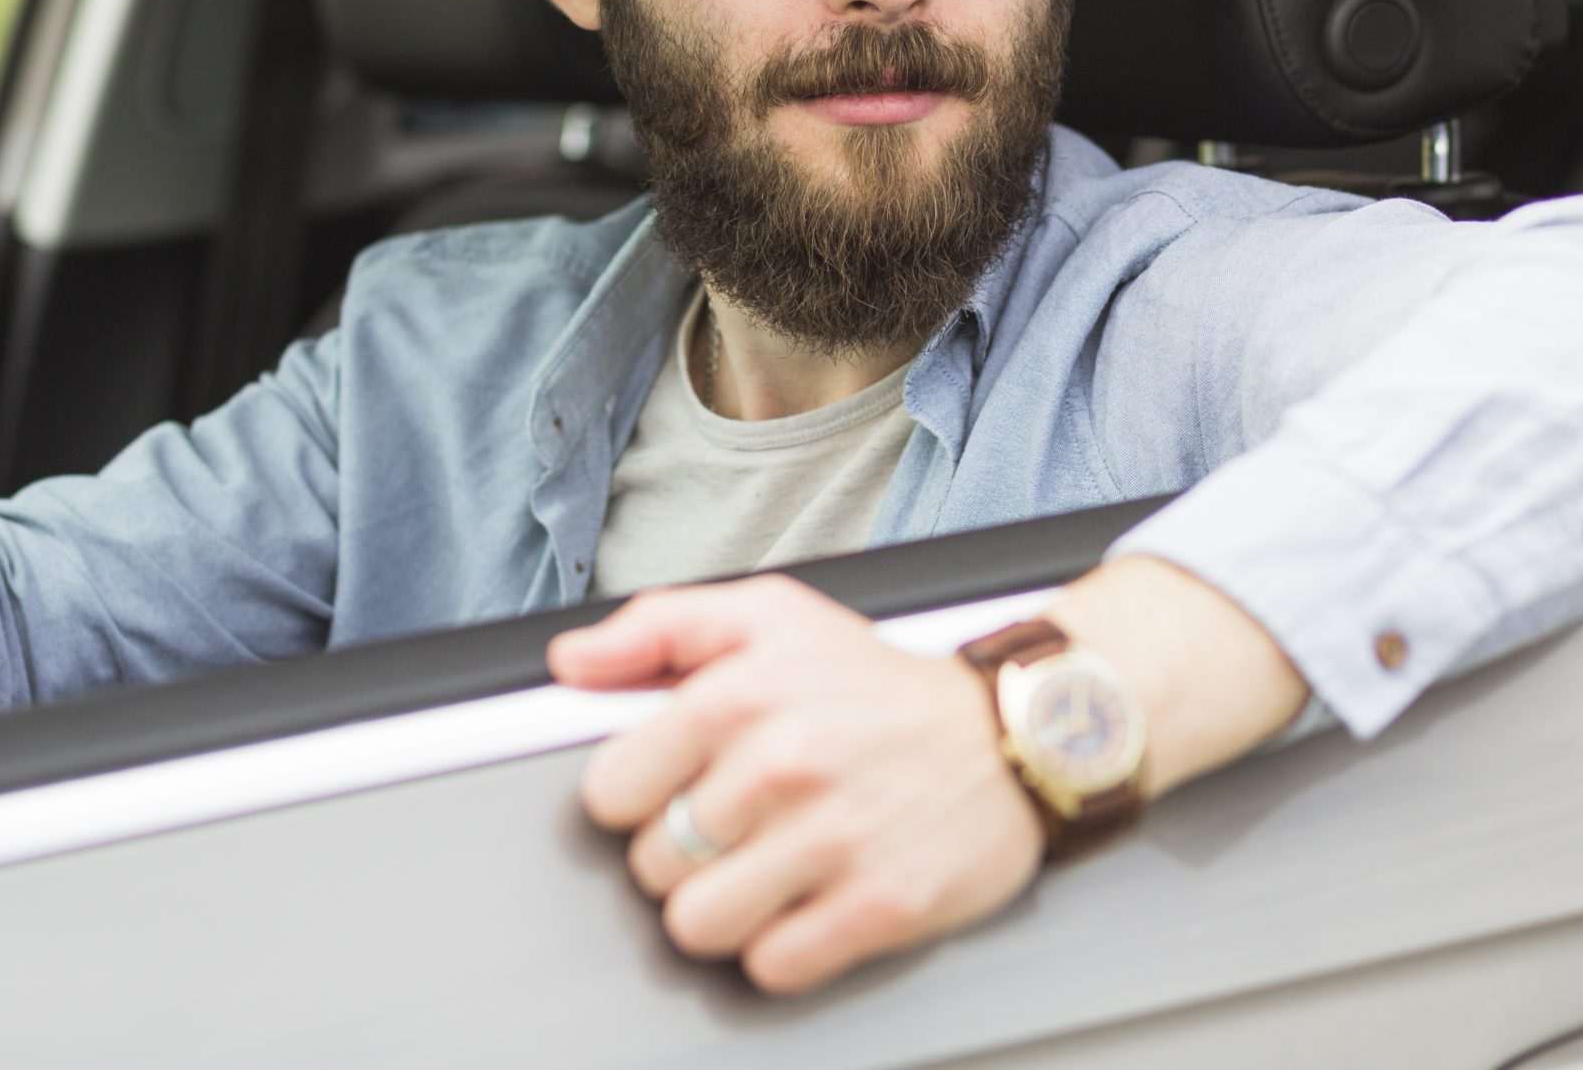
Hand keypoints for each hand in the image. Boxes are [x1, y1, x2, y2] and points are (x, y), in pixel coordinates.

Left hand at [548, 575, 1044, 993]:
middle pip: (650, 864)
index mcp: (739, 693)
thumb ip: (655, 628)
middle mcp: (782, 765)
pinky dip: (780, 948)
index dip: (636, 796)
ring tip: (760, 871)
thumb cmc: (877, 681)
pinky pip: (773, 967)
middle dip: (680, 852)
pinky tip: (805, 902)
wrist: (1012, 730)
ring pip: (697, 926)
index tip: (673, 787)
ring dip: (720, 909)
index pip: (609, 792)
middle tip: (732, 826)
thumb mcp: (767, 616)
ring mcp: (832, 840)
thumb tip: (571, 662)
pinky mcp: (881, 906)